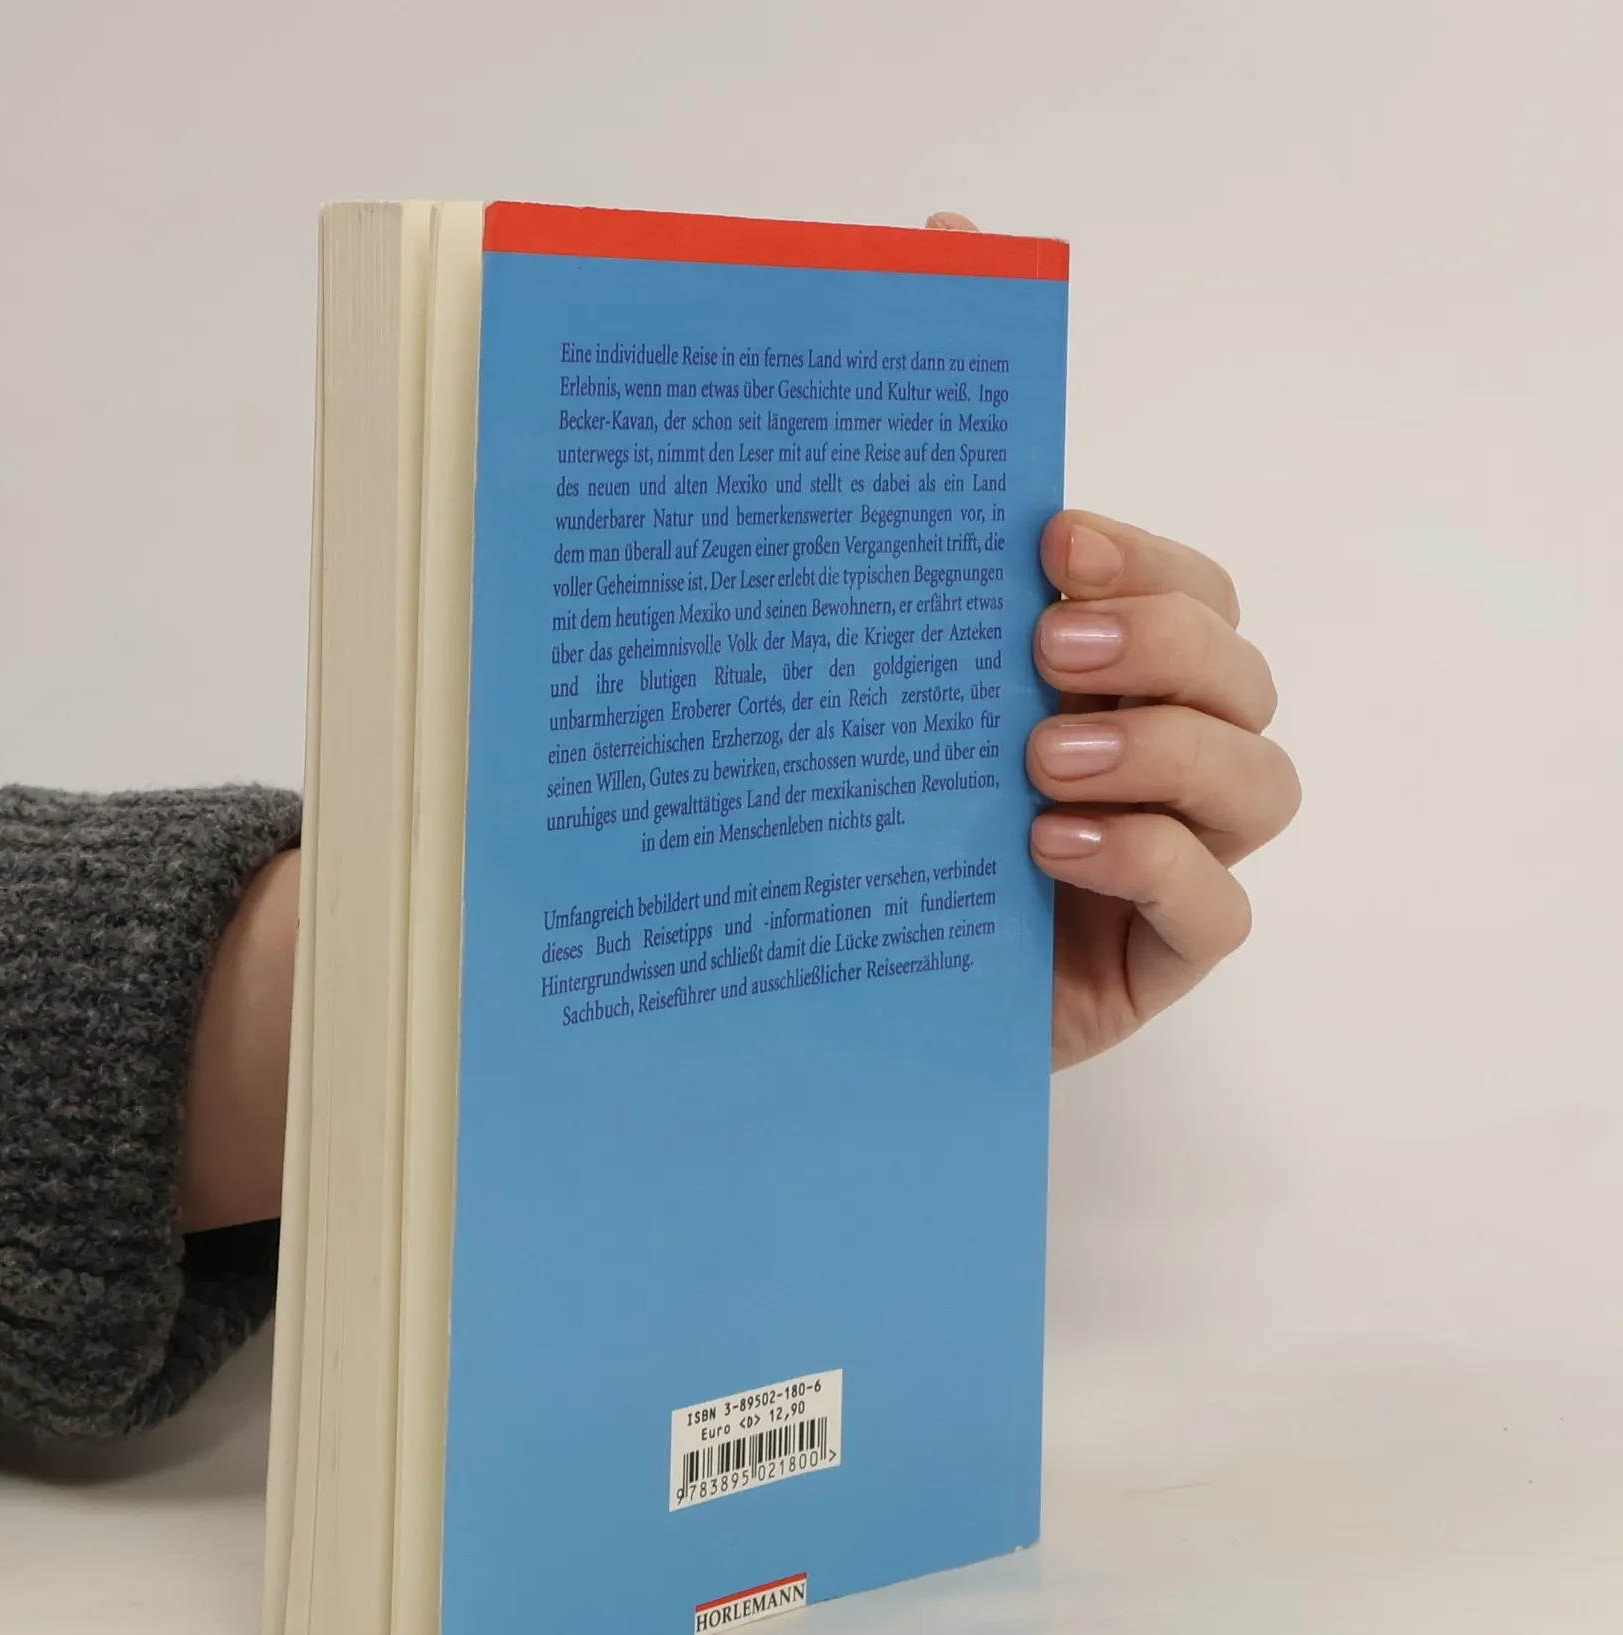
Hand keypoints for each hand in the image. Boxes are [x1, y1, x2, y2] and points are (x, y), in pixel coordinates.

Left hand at [925, 217, 1301, 1069]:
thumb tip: (937, 230)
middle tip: (1046, 649)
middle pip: (1240, 666)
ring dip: (1164, 750)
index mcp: (1090, 669)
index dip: (1141, 555)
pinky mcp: (1158, 955)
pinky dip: (1152, 866)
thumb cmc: (843, 802)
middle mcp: (1147, 750)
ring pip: (1259, 779)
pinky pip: (1219, 908)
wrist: (800, 978)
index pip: (1180, 583)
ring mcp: (1166, 854)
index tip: (1048, 539)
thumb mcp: (861, 651)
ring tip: (1042, 758)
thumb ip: (905, 486)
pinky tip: (1050, 850)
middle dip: (1162, 642)